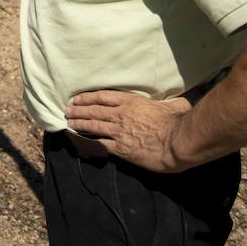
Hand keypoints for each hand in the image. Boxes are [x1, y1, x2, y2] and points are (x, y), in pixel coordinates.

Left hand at [64, 90, 194, 171]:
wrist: (178, 142)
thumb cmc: (178, 122)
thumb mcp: (174, 104)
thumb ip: (170, 101)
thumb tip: (179, 100)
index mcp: (131, 102)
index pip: (102, 96)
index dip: (87, 97)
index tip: (77, 99)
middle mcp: (121, 115)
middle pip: (94, 110)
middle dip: (78, 110)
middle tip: (67, 110)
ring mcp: (119, 132)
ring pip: (93, 126)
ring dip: (79, 124)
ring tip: (69, 123)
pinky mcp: (120, 148)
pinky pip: (98, 144)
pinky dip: (86, 142)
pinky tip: (79, 141)